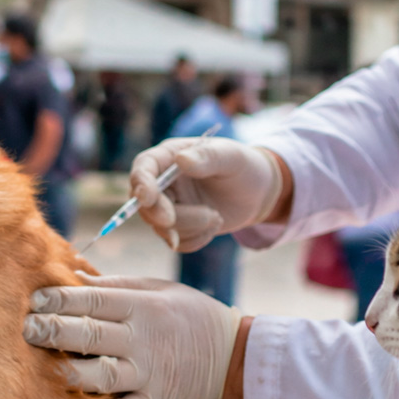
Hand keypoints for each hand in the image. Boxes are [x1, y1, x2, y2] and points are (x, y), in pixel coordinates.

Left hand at [22, 274, 240, 398]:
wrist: (234, 355)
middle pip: (90, 334)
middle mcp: (143, 339)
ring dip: (72, 372)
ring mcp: (149, 373)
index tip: (35, 299)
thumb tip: (75, 275)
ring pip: (103, 374)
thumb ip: (118, 284)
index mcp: (143, 306)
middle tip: (26, 328)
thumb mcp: (160, 289)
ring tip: (47, 368)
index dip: (61, 298)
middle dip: (54, 331)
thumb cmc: (190, 314)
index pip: (94, 299)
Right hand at [131, 137, 283, 251]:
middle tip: (204, 216)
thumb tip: (182, 160)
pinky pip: (177, 242)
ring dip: (192, 227)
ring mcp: (168, 206)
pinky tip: (214, 226)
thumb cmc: (243, 166)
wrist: (256, 192)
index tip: (148, 198)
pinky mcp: (178, 227)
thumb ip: (208, 156)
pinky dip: (197, 239)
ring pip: (162, 227)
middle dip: (166, 216)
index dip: (141, 183)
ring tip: (217, 217)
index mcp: (169, 156)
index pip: (144, 168)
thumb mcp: (231, 157)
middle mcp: (163, 182)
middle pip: (146, 204)